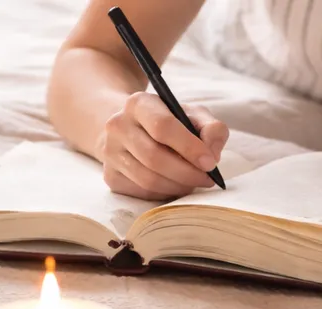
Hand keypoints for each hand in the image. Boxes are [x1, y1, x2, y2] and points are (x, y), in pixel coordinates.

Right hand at [98, 92, 228, 200]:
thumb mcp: (194, 116)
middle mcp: (117, 125)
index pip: (163, 126)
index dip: (189, 147)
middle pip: (154, 157)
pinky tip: (176, 184)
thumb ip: (212, 129)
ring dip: (178, 186)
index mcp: (139, 104)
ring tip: (194, 182)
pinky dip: (166, 192)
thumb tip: (212, 154)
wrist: (133, 130)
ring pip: (148, 179)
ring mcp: (110, 152)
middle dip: (187, 173)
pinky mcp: (111, 176)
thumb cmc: (171, 124)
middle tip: (207, 179)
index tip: (210, 163)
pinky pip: (143, 192)